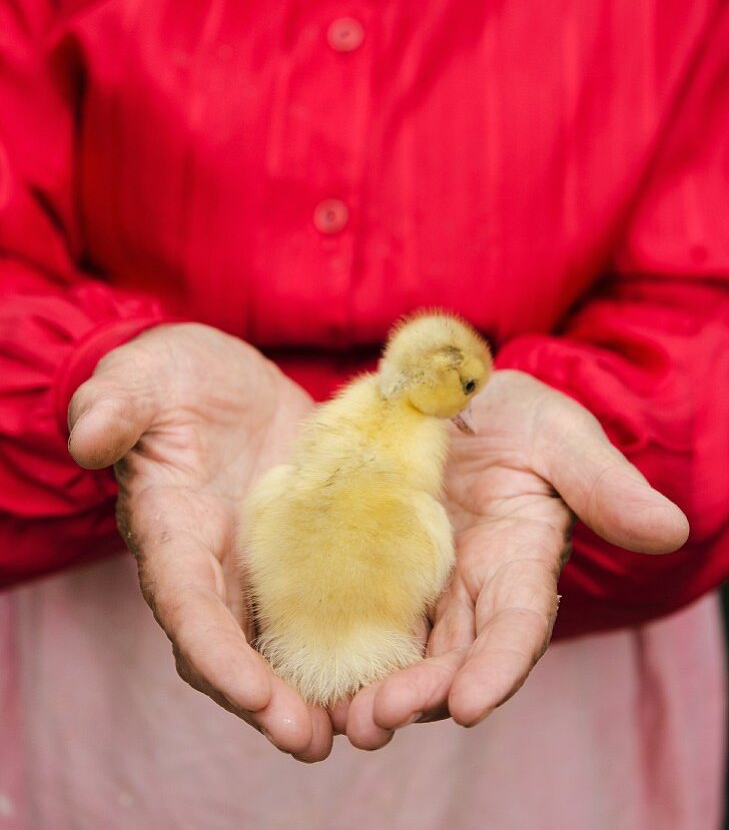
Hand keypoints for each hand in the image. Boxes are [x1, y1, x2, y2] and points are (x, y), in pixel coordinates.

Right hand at [67, 323, 332, 761]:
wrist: (222, 382)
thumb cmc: (172, 379)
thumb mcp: (142, 376)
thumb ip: (116, 404)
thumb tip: (89, 435)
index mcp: (173, 532)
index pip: (185, 605)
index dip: (213, 653)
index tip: (248, 694)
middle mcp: (221, 567)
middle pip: (238, 651)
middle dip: (270, 702)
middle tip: (312, 739)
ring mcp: (271, 564)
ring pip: (290, 643)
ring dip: (321, 689)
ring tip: (366, 723)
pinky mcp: (319, 548)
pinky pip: (340, 599)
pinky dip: (364, 635)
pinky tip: (405, 661)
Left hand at [342, 370, 688, 748]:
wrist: (445, 388)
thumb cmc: (513, 412)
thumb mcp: (559, 433)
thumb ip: (602, 483)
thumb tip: (668, 531)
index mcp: (521, 561)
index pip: (517, 627)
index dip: (497, 668)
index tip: (468, 704)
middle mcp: (469, 586)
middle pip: (451, 656)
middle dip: (421, 694)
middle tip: (377, 719)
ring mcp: (417, 579)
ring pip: (400, 648)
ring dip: (374, 687)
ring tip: (344, 718)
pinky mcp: (366, 562)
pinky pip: (349, 606)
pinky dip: (334, 641)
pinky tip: (302, 667)